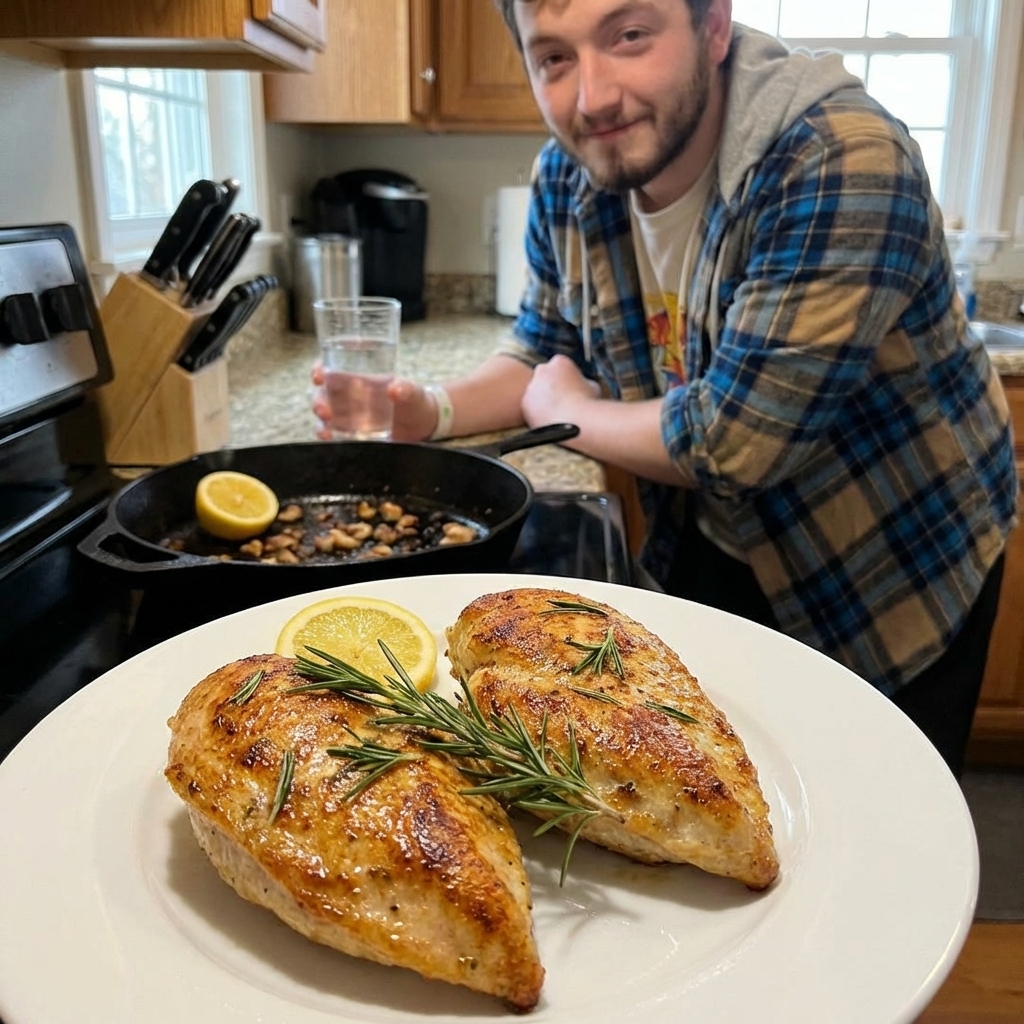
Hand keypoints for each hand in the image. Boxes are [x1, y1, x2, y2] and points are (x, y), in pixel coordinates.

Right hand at [311, 362, 438, 440]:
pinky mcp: (353, 432)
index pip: (332, 368)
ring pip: (326, 415)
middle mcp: (349, 395)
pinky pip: (335, 433)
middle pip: (324, 394)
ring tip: (325, 432)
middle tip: (323, 411)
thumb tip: (395, 388)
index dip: (319, 369)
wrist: (423, 425)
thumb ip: (406, 389)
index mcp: (359, 378)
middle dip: (319, 401)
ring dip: (322, 422)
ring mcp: (349, 414)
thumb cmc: (415, 400)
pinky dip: (329, 436)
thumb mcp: (413, 392)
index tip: (318, 375)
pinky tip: (329, 439)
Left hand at [520, 355, 601, 429]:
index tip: (570, 388)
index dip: (566, 378)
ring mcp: (531, 387)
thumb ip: (583, 381)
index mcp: (560, 362)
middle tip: (561, 400)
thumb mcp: (593, 386)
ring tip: (555, 413)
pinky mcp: (524, 404)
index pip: (560, 366)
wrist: (577, 423)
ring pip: (535, 392)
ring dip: (542, 399)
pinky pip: (530, 407)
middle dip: (550, 386)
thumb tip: (583, 385)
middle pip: (544, 376)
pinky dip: (536, 412)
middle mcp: (541, 370)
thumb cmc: (588, 404)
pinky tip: (548, 420)